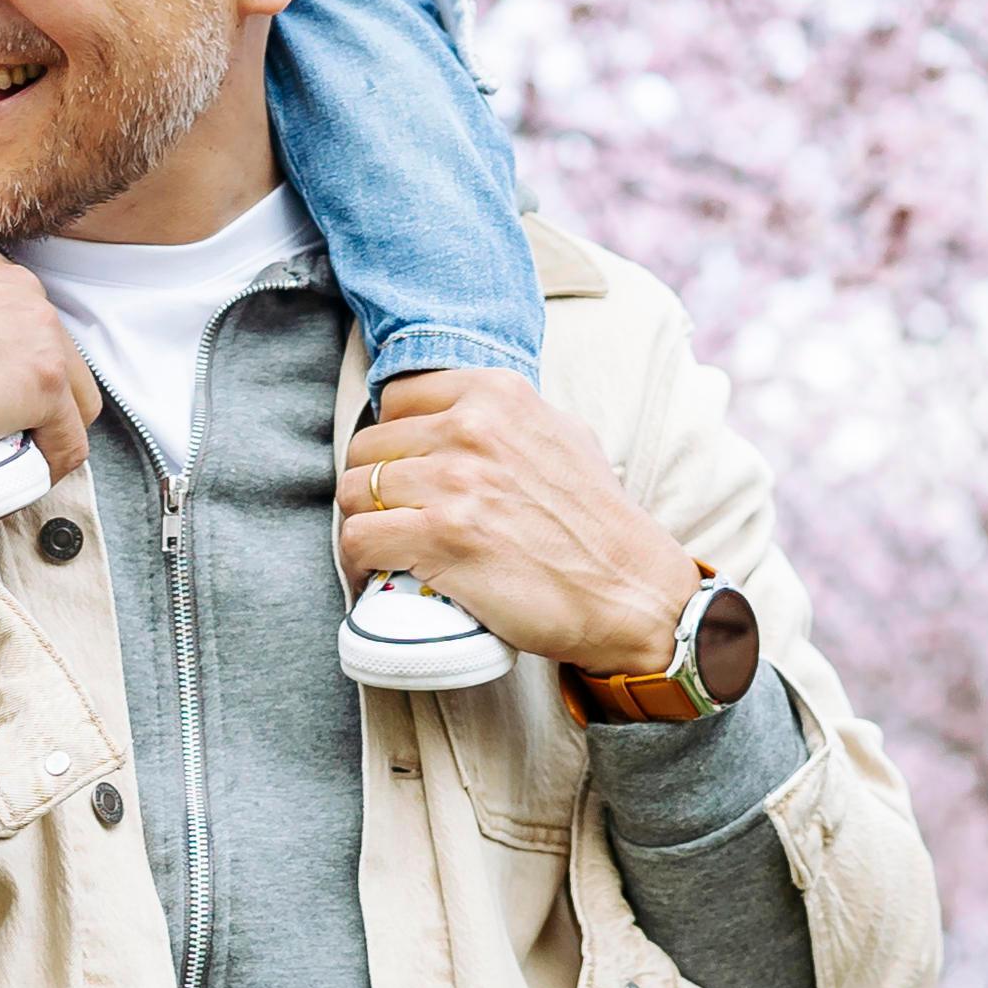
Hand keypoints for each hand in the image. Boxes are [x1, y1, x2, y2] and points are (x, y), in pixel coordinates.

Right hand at [0, 230, 95, 478]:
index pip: (5, 311)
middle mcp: (13, 281)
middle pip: (44, 346)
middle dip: (24, 388)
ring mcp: (37, 329)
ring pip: (67, 393)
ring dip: (40, 427)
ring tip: (1, 456)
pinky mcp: (46, 380)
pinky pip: (67, 439)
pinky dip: (46, 465)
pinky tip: (17, 480)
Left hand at [338, 372, 696, 669]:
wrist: (631, 593)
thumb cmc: (599, 524)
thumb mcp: (563, 437)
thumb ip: (507, 418)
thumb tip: (458, 414)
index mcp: (497, 395)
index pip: (397, 399)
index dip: (394, 441)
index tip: (405, 472)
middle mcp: (472, 428)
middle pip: (369, 446)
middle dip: (374, 486)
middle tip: (394, 518)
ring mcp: (455, 482)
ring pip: (356, 491)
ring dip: (364, 524)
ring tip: (386, 548)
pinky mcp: (442, 537)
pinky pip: (359, 537)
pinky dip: (360, 560)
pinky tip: (380, 572)